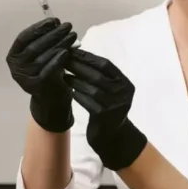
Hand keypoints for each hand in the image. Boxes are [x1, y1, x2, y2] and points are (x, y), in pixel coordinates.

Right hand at [7, 18, 78, 132]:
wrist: (51, 99)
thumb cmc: (48, 72)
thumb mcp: (44, 54)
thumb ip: (46, 40)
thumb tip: (57, 23)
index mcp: (14, 56)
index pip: (24, 37)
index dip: (38, 27)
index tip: (54, 20)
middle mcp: (15, 67)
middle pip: (34, 46)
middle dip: (52, 34)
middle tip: (67, 26)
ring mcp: (24, 78)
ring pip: (41, 57)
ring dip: (58, 44)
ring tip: (72, 35)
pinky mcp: (36, 86)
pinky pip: (47, 70)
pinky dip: (57, 59)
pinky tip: (67, 51)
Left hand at [63, 48, 147, 170]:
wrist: (112, 137)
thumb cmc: (107, 110)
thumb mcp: (110, 92)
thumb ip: (101, 76)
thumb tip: (78, 55)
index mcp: (125, 83)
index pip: (106, 65)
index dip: (88, 57)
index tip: (72, 51)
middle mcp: (123, 93)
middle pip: (98, 75)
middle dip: (79, 66)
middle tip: (63, 59)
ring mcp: (115, 105)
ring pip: (92, 88)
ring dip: (75, 80)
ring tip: (62, 73)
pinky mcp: (105, 116)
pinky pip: (88, 101)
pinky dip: (77, 94)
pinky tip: (68, 90)